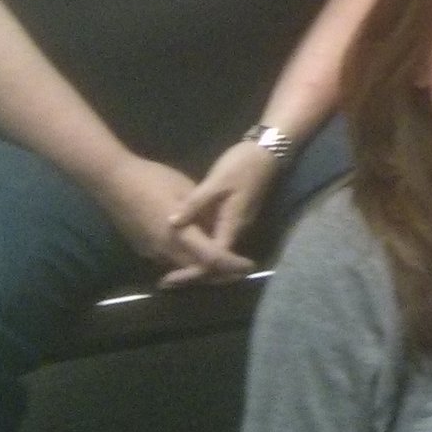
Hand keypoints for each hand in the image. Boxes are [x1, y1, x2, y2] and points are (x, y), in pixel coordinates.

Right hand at [95, 154, 254, 283]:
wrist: (112, 181)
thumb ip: (201, 211)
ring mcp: (149, 251)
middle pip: (197, 271)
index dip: (232, 265)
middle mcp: (164, 249)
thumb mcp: (184, 189)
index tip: (249, 265)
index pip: (211, 259)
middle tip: (238, 268)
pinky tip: (194, 250)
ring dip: (201, 269)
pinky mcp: (141, 248)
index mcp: (179, 234)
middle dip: (220, 273)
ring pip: (181, 268)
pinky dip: (185, 261)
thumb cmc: (151, 179)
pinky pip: (168, 260)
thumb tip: (215, 224)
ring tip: (222, 260)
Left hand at [160, 139, 283, 286]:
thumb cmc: (242, 166)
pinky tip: (182, 242)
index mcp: (232, 225)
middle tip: (165, 280)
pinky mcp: (233, 216)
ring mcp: (236, 223)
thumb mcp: (216, 182)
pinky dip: (200, 246)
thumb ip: (195, 204)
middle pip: (215, 261)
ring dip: (195, 261)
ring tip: (168, 264)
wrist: (266, 151)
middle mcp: (236, 230)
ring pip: (215, 251)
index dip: (192, 272)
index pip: (213, 260)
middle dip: (192, 273)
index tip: (170, 279)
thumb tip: (172, 223)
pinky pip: (215, 238)